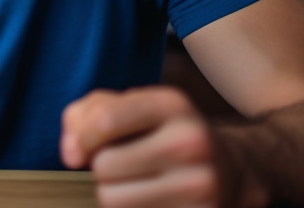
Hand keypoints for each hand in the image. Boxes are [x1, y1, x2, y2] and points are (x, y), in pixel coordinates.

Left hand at [60, 86, 260, 207]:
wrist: (234, 169)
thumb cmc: (162, 133)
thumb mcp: (129, 107)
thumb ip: (85, 116)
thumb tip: (69, 155)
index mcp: (172, 104)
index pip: (104, 121)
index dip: (80, 139)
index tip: (80, 151)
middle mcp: (192, 143)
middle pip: (104, 167)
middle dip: (102, 170)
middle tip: (123, 167)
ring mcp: (202, 186)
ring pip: (114, 201)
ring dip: (114, 196)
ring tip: (136, 185)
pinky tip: (152, 202)